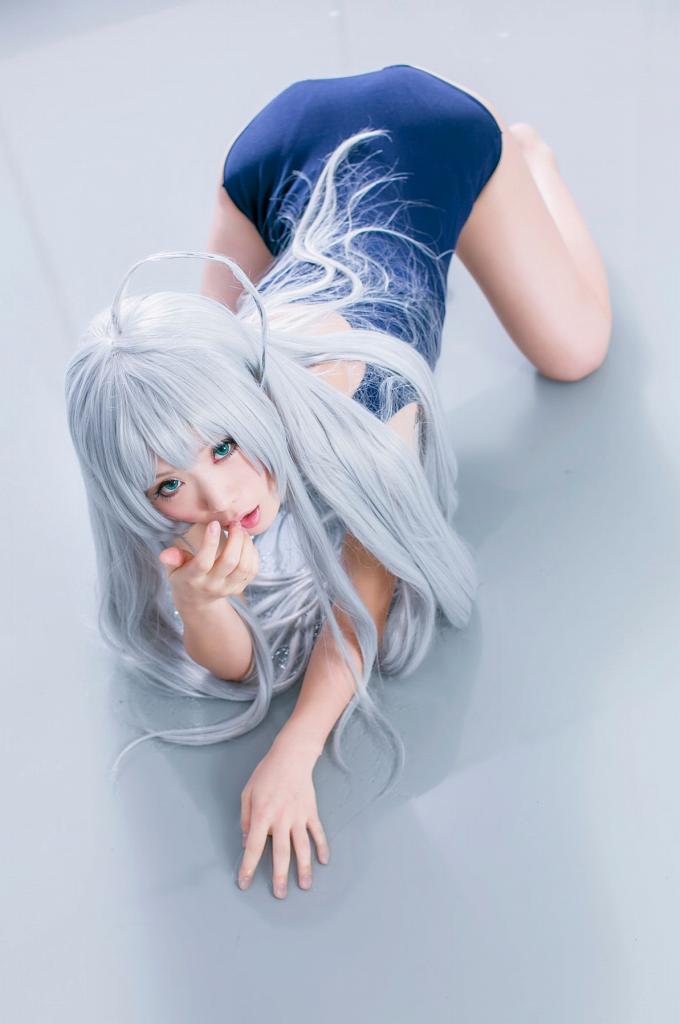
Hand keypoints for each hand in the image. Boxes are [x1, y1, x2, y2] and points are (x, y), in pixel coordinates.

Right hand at [159, 519, 257, 608]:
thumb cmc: (184, 577)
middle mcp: (212, 585)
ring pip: (245, 566)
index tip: (214, 524)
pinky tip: (246, 542)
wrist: (197, 601)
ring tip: (241, 531)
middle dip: (235, 538)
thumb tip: (166, 554)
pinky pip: (253, 570)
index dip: (210, 542)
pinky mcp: (240, 588)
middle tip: (234, 523)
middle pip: (229, 561)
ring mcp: (228, 588)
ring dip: (246, 544)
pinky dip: (253, 553)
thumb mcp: (172, 570)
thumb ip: (172, 559)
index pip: (203, 562)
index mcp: (193, 579)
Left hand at [238, 740, 329, 898]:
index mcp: (262, 815)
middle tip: (279, 894)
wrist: (291, 756)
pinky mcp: (310, 812)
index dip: (248, 866)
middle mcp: (281, 819)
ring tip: (304, 886)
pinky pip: (317, 833)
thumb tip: (245, 841)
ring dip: (303, 868)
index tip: (244, 883)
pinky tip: (323, 861)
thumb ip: (245, 818)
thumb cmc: (266, 773)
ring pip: (302, 847)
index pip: (253, 846)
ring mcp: (298, 816)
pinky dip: (322, 847)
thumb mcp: (247, 792)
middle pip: (280, 853)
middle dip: (279, 876)